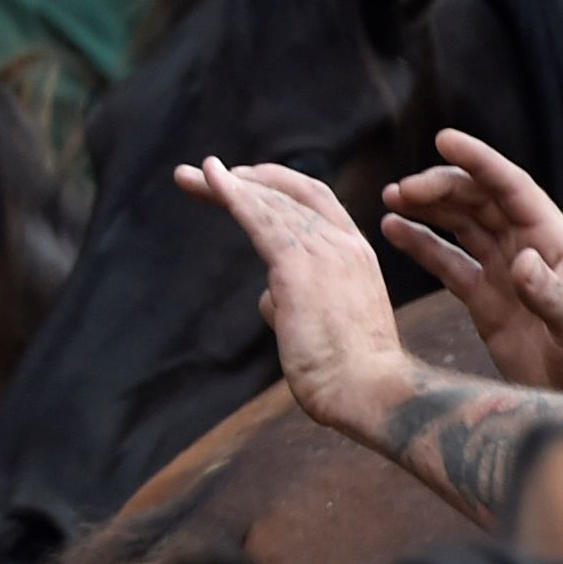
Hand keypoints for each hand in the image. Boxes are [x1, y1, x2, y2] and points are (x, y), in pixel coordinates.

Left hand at [176, 155, 416, 441]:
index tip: (247, 181)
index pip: (316, 201)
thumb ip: (296, 302)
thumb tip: (268, 298)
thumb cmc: (349, 374)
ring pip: (270, 203)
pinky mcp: (297, 267)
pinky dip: (231, 195)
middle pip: (289, 194)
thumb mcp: (324, 326)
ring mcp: (323, 252)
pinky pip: (259, 219)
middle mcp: (343, 243)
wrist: (371, 391)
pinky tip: (209, 179)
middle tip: (204, 172)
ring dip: (227, 185)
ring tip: (191, 175)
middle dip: (247, 180)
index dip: (280, 186)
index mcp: (356, 254)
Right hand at [378, 130, 562, 397]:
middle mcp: (528, 248)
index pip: (512, 188)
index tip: (444, 139)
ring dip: (428, 208)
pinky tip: (393, 230)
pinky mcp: (486, 301)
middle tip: (401, 190)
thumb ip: (550, 294)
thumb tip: (520, 262)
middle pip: (479, 201)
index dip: (479, 161)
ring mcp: (504, 273)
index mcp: (554, 241)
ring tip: (391, 198)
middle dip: (440, 187)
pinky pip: (448, 264)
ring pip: (460, 225)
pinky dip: (421, 245)